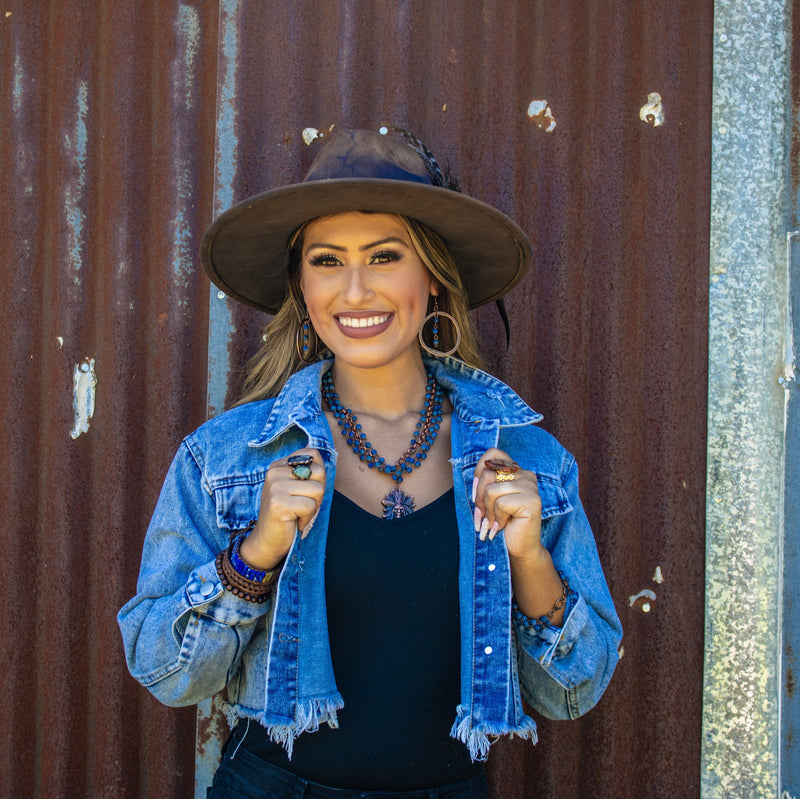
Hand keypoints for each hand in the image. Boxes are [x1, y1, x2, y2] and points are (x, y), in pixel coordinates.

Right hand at [239, 448, 324, 569]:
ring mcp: (276, 487)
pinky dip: (307, 517)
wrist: (266, 540)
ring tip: (298, 513)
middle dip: (318, 492)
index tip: (304, 490)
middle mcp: (275, 472)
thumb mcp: (296, 487)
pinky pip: (310, 506)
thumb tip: (312, 447)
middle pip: (319, 472)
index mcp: (279, 465)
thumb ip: (305, 469)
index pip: (313, 454)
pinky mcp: (279, 503)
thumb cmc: (287, 514)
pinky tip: (294, 521)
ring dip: (313, 507)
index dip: (318, 475)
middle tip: (303, 505)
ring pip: (318, 489)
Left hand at [472, 447, 543, 561]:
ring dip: (488, 511)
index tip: (476, 493)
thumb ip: (484, 484)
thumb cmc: (501, 523)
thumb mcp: (488, 499)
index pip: (493, 453)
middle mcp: (526, 475)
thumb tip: (474, 479)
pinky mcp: (532, 500)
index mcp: (515, 471)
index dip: (479, 469)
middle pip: (487, 474)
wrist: (518, 548)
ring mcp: (531, 487)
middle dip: (478, 499)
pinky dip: (498, 518)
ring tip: (494, 522)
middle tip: (482, 516)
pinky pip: (501, 503)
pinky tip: (503, 525)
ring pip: (491, 490)